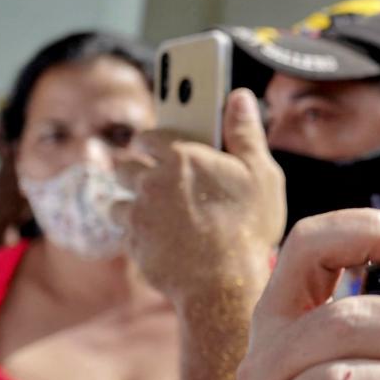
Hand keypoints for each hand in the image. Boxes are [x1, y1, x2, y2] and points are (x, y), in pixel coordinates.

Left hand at [117, 88, 285, 302]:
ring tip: (158, 210)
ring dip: (132, 201)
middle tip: (161, 181)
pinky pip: (124, 231)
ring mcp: (138, 214)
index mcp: (182, 157)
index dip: (152, 141)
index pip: (148, 136)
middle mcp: (152, 181)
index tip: (157, 146)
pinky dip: (136, 231)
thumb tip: (239, 96)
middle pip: (126, 165)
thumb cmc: (249, 226)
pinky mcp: (132, 244)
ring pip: (119, 198)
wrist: (225, 284)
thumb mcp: (261, 173)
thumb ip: (245, 132)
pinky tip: (160, 236)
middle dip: (138, 170)